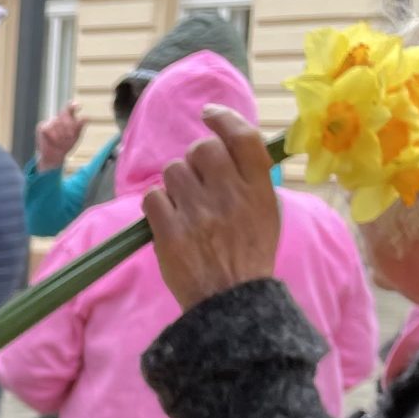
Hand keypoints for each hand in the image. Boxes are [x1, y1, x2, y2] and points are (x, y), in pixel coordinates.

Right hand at [35, 102, 85, 172]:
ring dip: (61, 134)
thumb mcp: (76, 137)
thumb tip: (86, 118)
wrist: (54, 157)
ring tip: (63, 142)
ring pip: (57, 122)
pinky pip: (48, 129)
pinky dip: (53, 136)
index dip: (73, 105)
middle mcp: (59, 118)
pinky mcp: (42, 127)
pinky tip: (54, 141)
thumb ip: (79, 127)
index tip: (78, 107)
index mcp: (69, 118)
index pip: (71, 108)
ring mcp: (50, 122)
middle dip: (68, 124)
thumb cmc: (66, 145)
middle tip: (70, 136)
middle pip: (64, 114)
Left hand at [141, 107, 281, 308]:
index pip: (242, 137)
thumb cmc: (248, 257)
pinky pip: (153, 197)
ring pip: (173, 171)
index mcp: (258, 190)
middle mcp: (230, 196)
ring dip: (174, 185)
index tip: (209, 114)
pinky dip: (156, 206)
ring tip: (185, 209)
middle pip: (202, 149)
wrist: (230, 303)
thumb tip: (226, 146)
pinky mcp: (171, 231)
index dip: (224, 118)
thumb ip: (249, 180)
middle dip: (194, 159)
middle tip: (197, 183)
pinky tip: (167, 221)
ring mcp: (199, 213)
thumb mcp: (266, 214)